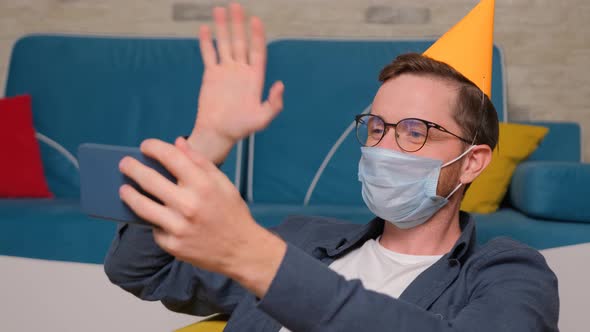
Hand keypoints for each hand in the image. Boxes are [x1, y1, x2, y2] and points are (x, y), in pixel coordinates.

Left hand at [118, 137, 285, 296]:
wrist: (241, 249)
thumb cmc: (231, 213)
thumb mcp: (222, 183)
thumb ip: (199, 161)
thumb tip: (177, 143)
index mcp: (203, 185)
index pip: (170, 157)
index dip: (153, 148)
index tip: (145, 146)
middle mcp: (189, 205)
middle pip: (149, 180)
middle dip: (132, 168)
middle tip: (124, 163)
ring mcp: (178, 227)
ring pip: (142, 206)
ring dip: (129, 194)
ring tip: (124, 188)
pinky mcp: (172, 245)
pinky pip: (154, 228)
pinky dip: (152, 220)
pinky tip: (151, 215)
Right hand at [188, 3, 283, 164]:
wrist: (218, 133)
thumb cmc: (240, 128)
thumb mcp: (262, 119)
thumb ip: (274, 104)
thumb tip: (280, 84)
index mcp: (254, 78)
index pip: (257, 51)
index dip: (257, 36)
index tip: (256, 20)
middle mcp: (241, 71)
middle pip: (240, 42)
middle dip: (239, 24)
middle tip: (236, 5)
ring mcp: (225, 71)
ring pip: (224, 44)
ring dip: (222, 27)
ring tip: (219, 9)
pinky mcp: (211, 75)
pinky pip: (209, 54)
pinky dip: (207, 42)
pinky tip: (205, 28)